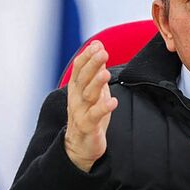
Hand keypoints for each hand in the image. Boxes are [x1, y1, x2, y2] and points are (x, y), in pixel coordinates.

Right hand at [64, 41, 117, 171]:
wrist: (80, 145)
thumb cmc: (89, 112)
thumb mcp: (93, 88)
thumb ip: (95, 68)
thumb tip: (98, 44)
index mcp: (76, 87)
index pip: (78, 68)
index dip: (87, 56)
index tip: (97, 45)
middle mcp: (76, 98)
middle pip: (83, 78)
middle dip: (92, 64)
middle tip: (103, 52)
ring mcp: (80, 112)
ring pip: (88, 95)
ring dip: (96, 83)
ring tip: (106, 73)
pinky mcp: (88, 127)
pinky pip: (94, 116)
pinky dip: (103, 108)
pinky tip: (113, 101)